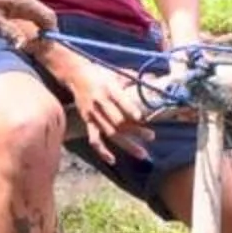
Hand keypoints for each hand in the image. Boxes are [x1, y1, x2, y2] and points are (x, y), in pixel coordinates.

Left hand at [0, 0, 55, 45]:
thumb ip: (8, 31)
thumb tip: (22, 46)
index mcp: (25, 1)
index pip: (49, 18)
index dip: (49, 34)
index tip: (40, 47)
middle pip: (47, 18)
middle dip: (45, 35)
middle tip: (33, 49)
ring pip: (40, 17)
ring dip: (38, 31)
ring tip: (27, 44)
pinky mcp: (17, 1)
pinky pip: (32, 15)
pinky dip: (32, 26)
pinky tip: (20, 35)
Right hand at [42, 44, 156, 159]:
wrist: (76, 75)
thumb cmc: (101, 73)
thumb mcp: (116, 73)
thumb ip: (134, 78)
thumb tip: (155, 78)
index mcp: (109, 89)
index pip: (120, 101)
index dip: (130, 110)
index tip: (141, 118)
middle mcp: (101, 102)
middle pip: (118, 120)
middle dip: (135, 130)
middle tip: (151, 136)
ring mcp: (94, 114)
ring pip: (111, 132)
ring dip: (127, 144)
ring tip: (142, 154)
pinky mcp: (88, 121)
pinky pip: (94, 139)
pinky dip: (102, 151)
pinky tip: (113, 160)